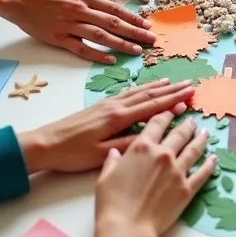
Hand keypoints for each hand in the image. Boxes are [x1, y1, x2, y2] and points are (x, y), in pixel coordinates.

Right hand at [0, 0, 155, 62]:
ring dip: (121, 44)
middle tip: (151, 40)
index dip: (134, 17)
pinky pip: (81, 48)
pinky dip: (97, 54)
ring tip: (137, 51)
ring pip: (101, 35)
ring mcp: (69, 24)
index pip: (115, 8)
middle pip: (113, 22)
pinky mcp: (57, 37)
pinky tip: (111, 59)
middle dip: (135, 32)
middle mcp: (79, 9)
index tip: (148, 25)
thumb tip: (114, 3)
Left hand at [17, 80, 193, 173]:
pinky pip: (126, 93)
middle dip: (170, 90)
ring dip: (157, 87)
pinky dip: (140, 89)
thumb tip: (152, 137)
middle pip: (148, 95)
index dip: (173, 100)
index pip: (152, 106)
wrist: (44, 143)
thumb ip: (127, 144)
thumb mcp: (101, 154)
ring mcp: (106, 104)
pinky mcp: (99, 106)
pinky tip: (144, 88)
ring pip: (137, 92)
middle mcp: (114, 106)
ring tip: (172, 82)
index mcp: (117, 118)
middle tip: (189, 84)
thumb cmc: (72, 153)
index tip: (190, 94)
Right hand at [93, 112, 216, 236]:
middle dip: (186, 125)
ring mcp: (177, 171)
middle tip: (192, 120)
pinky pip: (202, 173)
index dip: (166, 114)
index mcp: (142, 148)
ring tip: (205, 133)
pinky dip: (210, 164)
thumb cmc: (112, 203)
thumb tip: (115, 153)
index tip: (172, 109)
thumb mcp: (105, 177)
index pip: (157, 124)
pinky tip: (214, 159)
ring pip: (194, 150)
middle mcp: (162, 155)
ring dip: (200, 139)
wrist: (128, 227)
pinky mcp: (187, 189)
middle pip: (179, 134)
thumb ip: (113, 161)